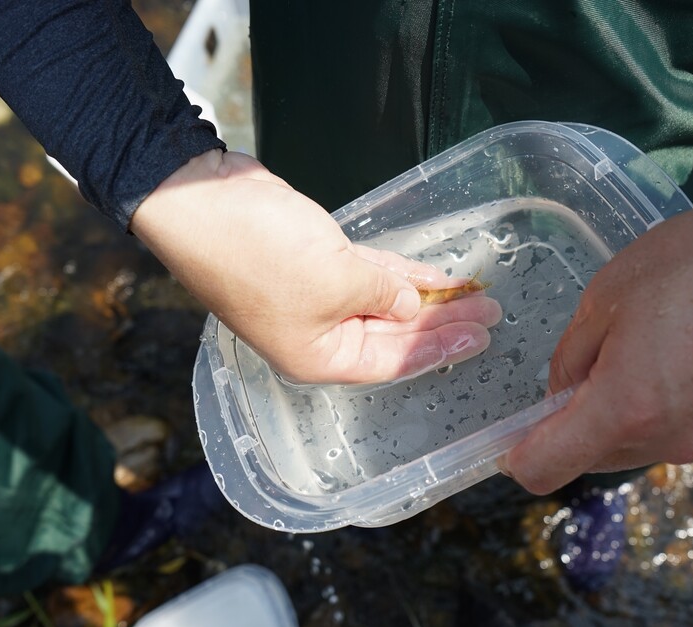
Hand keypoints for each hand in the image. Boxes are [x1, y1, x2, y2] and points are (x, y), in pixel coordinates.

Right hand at [130, 150, 501, 383]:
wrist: (202, 199)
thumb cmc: (264, 254)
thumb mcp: (338, 282)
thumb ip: (385, 297)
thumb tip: (410, 304)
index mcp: (317, 357)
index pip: (393, 362)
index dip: (440, 350)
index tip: (481, 338)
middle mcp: (318, 334)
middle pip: (392, 335)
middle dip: (440, 323)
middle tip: (490, 313)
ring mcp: (315, 296)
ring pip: (383, 303)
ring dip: (425, 298)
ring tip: (473, 294)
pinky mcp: (315, 261)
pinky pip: (368, 276)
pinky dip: (399, 274)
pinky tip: (435, 275)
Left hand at [502, 162, 692, 493]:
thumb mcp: (611, 292)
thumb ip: (572, 355)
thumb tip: (560, 392)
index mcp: (625, 408)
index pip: (546, 469)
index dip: (520, 457)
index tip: (512, 439)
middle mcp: (670, 442)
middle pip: (597, 454)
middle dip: (582, 419)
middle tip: (598, 357)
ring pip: (646, 443)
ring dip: (635, 411)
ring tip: (661, 344)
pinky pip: (692, 433)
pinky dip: (682, 408)